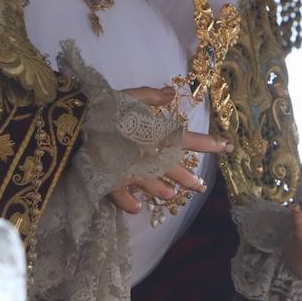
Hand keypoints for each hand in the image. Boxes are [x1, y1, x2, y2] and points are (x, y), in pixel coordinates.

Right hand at [107, 85, 232, 214]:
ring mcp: (130, 170)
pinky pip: (123, 197)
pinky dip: (130, 203)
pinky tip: (136, 208)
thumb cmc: (103, 107)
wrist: (74, 124)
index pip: (187, 139)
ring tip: (170, 195)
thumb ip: (152, 96)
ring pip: (153, 184)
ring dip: (163, 190)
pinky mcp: (111, 181)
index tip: (226, 147)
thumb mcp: (129, 96)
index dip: (208, 144)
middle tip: (200, 186)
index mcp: (154, 133)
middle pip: (174, 168)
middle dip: (189, 178)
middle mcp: (147, 154)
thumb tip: (172, 92)